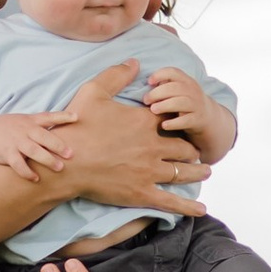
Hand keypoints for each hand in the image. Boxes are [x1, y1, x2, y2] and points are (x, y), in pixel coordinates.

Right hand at [0, 112, 73, 178]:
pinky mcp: (7, 153)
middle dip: (58, 145)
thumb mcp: (26, 120)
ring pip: (33, 151)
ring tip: (59, 168)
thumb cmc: (12, 127)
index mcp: (32, 122)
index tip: (76, 117)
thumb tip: (70, 122)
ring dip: (47, 160)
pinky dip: (27, 172)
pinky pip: (18, 164)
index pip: (49, 116)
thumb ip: (44, 122)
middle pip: (44, 137)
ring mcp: (16, 142)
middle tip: (71, 154)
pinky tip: (36, 178)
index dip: (63, 116)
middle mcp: (25, 131)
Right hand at [50, 59, 202, 215]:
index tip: (180, 123)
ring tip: (204, 170)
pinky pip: (171, 201)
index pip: (172, 119)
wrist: (66, 161)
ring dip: (197, 171)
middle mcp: (153, 145)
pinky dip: (188, 206)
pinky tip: (201, 209)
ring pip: (184, 171)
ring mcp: (150, 170)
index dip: (178, 121)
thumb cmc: (77, 126)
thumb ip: (116, 75)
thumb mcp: (94, 92)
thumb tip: (134, 62)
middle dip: (192, 149)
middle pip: (184, 146)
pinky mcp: (142, 192)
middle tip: (196, 152)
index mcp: (144, 121)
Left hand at [137, 67, 212, 139]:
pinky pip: (187, 120)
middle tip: (145, 100)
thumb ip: (164, 87)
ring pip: (182, 102)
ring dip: (165, 105)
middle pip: (176, 87)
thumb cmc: (184, 104)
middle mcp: (193, 91)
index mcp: (186, 81)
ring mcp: (197, 106)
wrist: (208, 120)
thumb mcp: (177, 92)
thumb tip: (145, 85)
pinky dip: (174, 123)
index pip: (174, 72)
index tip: (148, 82)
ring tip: (153, 110)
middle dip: (158, 92)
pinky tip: (163, 125)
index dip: (160, 74)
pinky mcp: (198, 121)